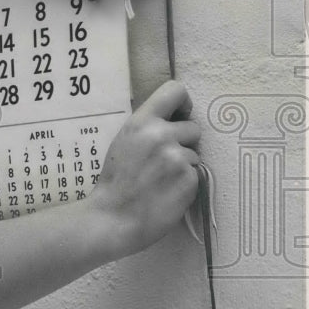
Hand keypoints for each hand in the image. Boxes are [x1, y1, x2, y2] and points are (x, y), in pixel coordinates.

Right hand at [88, 81, 200, 256]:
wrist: (113, 217)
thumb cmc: (115, 181)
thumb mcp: (123, 141)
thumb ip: (147, 126)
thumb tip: (173, 117)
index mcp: (141, 122)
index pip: (176, 90)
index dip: (183, 104)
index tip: (179, 117)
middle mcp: (161, 135)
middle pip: (193, 128)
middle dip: (184, 142)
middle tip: (163, 160)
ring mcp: (177, 158)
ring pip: (195, 154)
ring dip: (183, 166)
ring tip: (160, 180)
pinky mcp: (189, 180)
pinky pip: (196, 175)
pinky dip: (184, 184)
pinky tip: (166, 192)